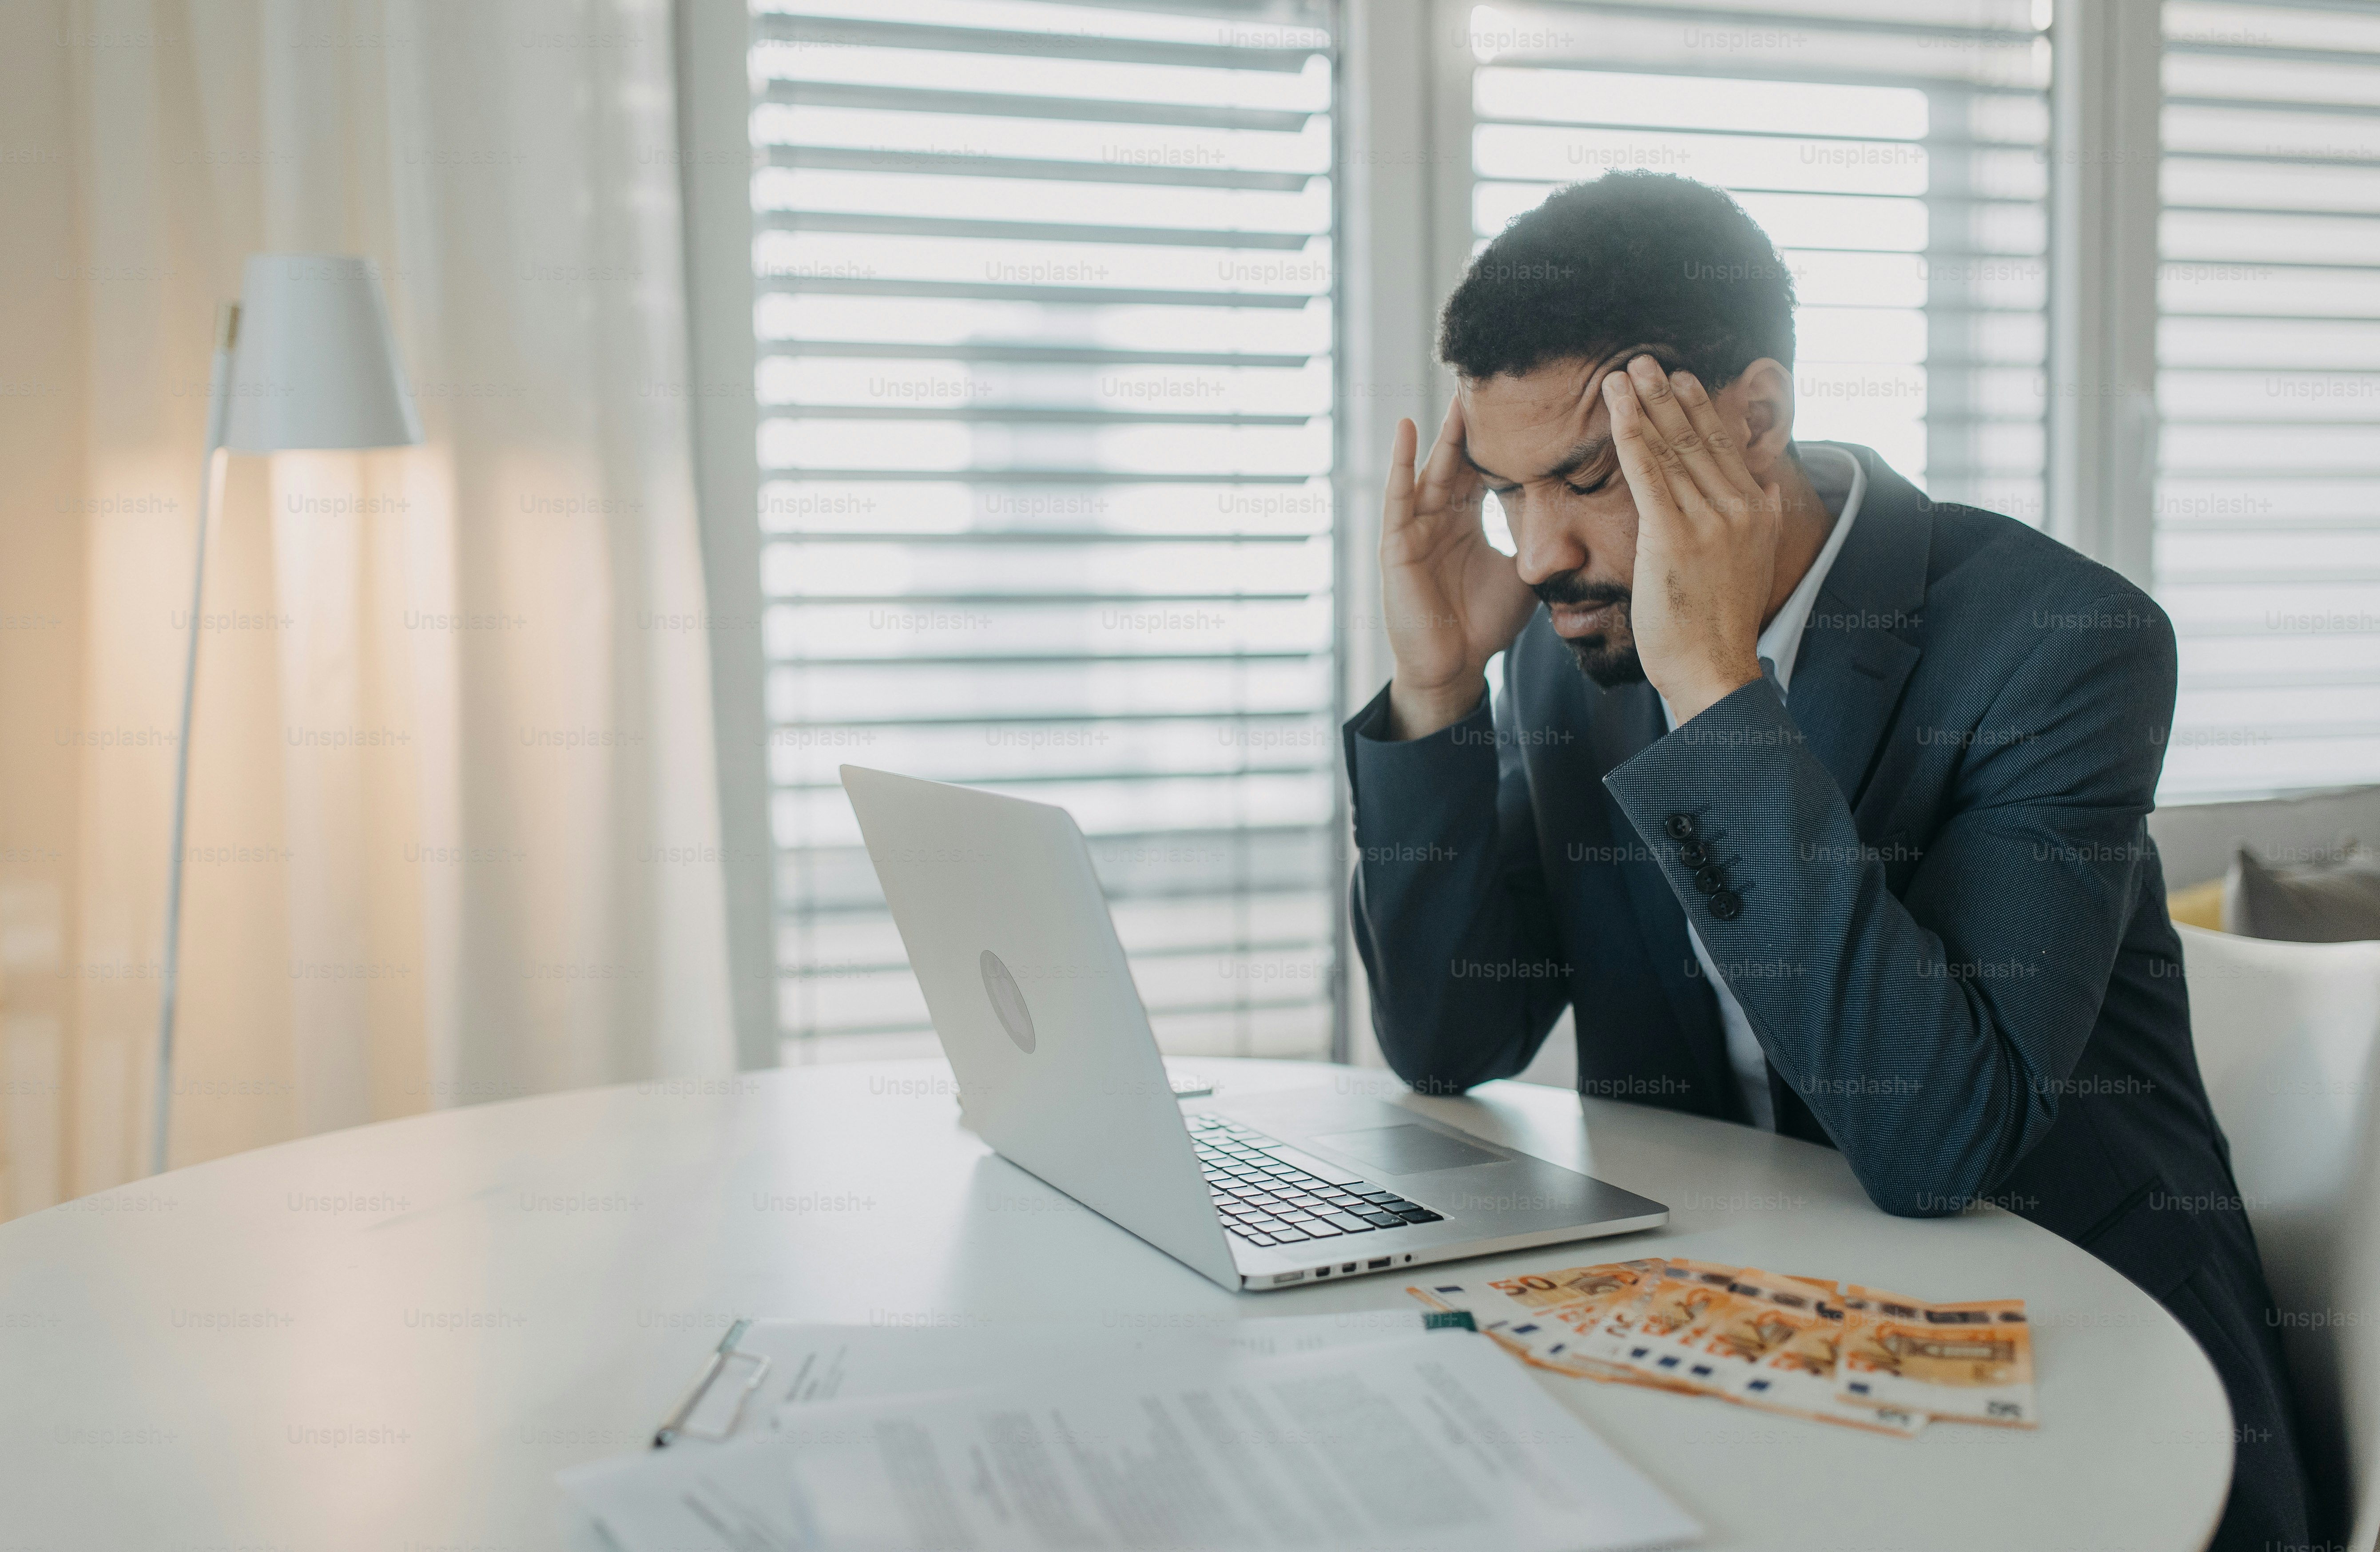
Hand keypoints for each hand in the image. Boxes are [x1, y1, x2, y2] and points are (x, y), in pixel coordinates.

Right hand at [1380, 394, 1539, 738]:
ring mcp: (1416, 529)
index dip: (1500, 439)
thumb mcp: (1522, 574)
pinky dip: (1400, 462)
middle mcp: (1440, 518)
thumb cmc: (1484, 624)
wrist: (1455, 666)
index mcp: (1467, 522)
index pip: (1484, 470)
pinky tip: (1406, 427)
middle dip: (1473, 424)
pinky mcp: (1396, 544)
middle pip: (1459, 461)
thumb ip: (1538, 543)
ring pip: (1432, 470)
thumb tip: (1583, 519)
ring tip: (1457, 393)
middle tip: (1491, 380)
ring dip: (1443, 432)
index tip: (1523, 403)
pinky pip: (1398, 496)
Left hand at [1603, 356, 1782, 722]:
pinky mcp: (1674, 536)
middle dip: (1669, 394)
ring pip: (1671, 447)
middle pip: (1696, 438)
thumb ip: (1765, 519)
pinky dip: (1631, 433)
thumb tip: (1771, 486)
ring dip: (1645, 404)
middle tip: (1647, 360)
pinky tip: (1618, 406)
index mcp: (1756, 510)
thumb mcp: (1756, 563)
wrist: (1713, 666)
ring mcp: (1708, 520)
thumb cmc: (1722, 622)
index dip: (1699, 408)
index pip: (1723, 446)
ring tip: (1625, 372)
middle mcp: (1738, 507)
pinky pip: (1648, 472)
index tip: (1681, 378)